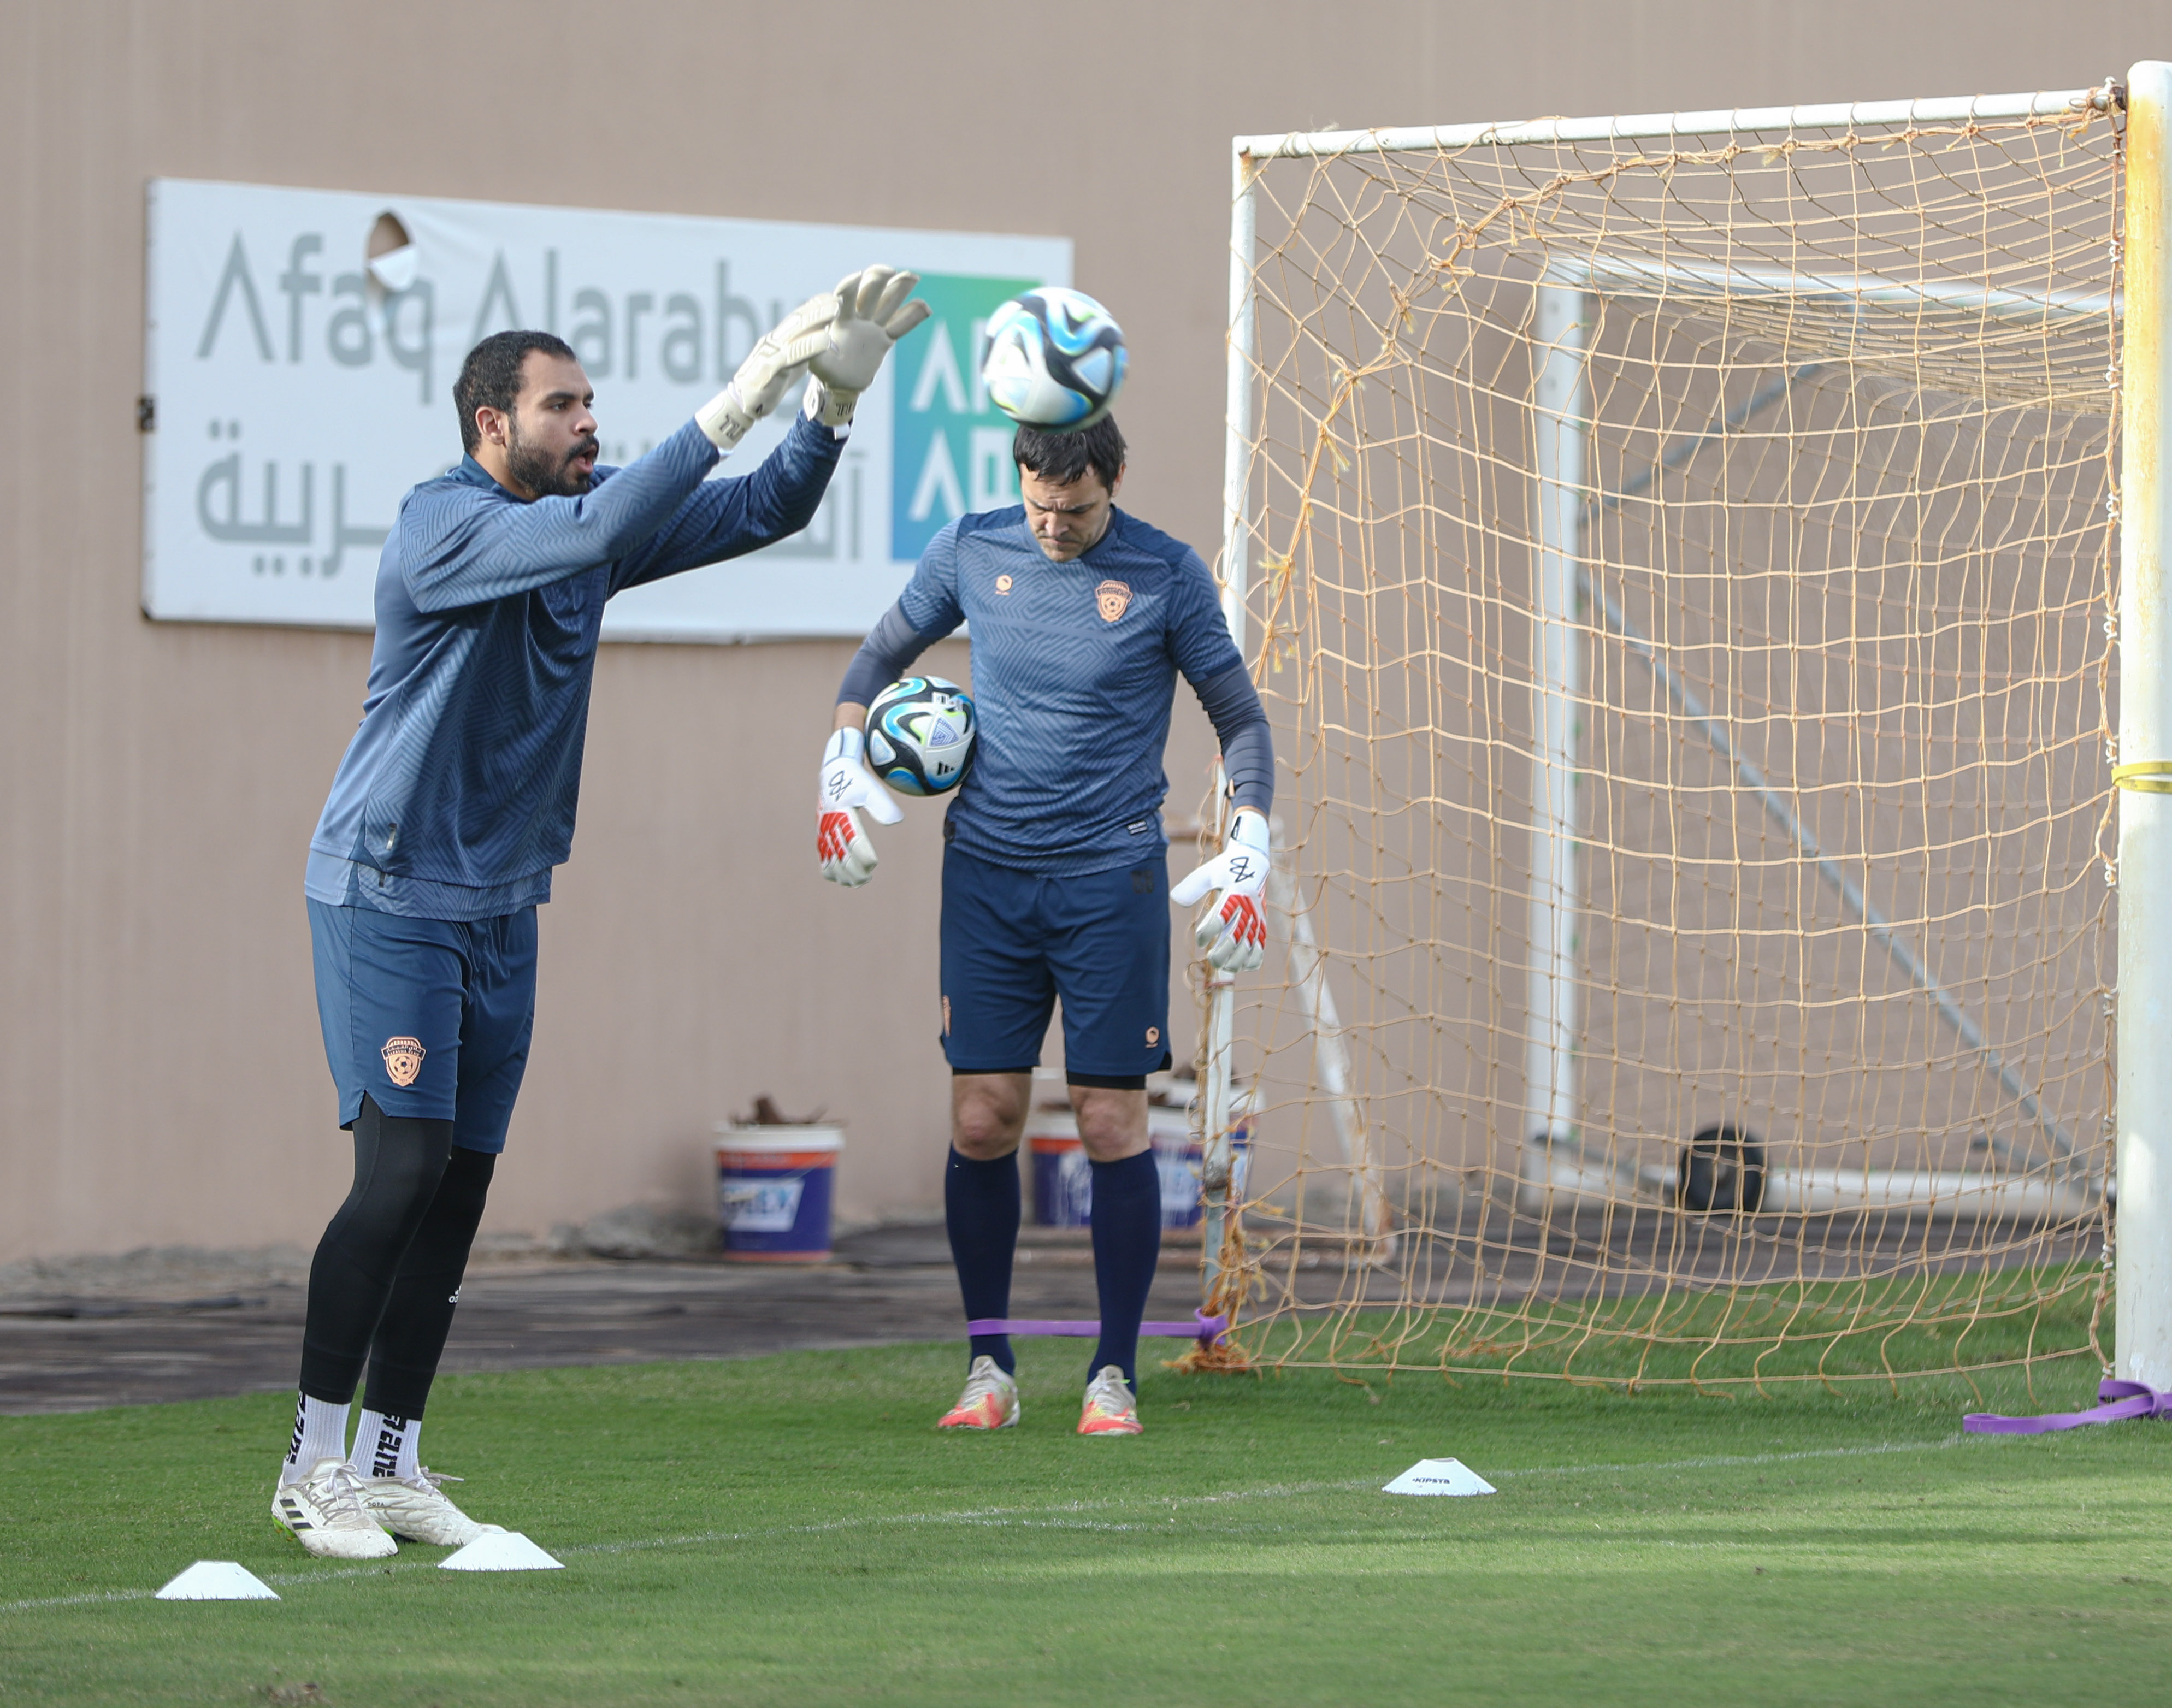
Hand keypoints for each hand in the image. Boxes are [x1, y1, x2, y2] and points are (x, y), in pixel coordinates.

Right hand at [696, 291, 841, 449]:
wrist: (743, 405)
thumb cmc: (768, 385)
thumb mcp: (789, 366)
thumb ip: (802, 353)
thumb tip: (822, 343)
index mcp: (777, 341)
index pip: (796, 319)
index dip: (813, 306)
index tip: (832, 297)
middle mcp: (772, 343)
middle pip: (796, 320)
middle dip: (817, 308)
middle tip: (839, 299)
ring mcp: (769, 354)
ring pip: (795, 333)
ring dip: (816, 320)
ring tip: (835, 311)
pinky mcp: (768, 370)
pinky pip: (791, 356)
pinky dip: (809, 347)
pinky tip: (825, 341)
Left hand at [806, 266, 932, 426]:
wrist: (841, 384)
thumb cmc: (825, 371)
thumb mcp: (816, 362)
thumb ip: (816, 350)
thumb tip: (820, 340)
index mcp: (839, 318)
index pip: (845, 297)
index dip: (850, 286)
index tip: (858, 276)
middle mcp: (858, 317)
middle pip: (870, 292)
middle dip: (879, 279)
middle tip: (889, 271)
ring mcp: (873, 326)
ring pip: (889, 303)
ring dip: (900, 288)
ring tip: (913, 276)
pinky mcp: (884, 339)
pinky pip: (900, 326)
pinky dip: (913, 316)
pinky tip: (926, 307)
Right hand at [817, 727, 904, 886]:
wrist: (834, 772)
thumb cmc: (856, 779)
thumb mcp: (870, 787)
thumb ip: (882, 804)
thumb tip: (897, 821)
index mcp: (843, 814)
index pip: (854, 841)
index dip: (863, 855)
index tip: (873, 863)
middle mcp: (830, 824)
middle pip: (841, 856)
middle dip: (854, 870)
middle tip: (868, 876)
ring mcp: (824, 831)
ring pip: (829, 859)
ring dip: (842, 874)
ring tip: (858, 882)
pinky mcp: (821, 833)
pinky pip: (822, 856)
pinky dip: (830, 870)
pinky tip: (842, 879)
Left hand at [1170, 810, 1270, 971]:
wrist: (1253, 863)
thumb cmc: (1225, 868)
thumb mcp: (1208, 872)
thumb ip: (1192, 886)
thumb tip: (1175, 900)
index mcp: (1234, 894)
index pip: (1220, 918)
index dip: (1207, 932)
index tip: (1200, 939)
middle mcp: (1248, 908)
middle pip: (1236, 937)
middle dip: (1222, 953)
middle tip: (1210, 958)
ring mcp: (1257, 917)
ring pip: (1250, 945)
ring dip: (1237, 960)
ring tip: (1224, 967)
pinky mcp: (1262, 923)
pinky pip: (1261, 945)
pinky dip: (1254, 959)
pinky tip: (1243, 966)